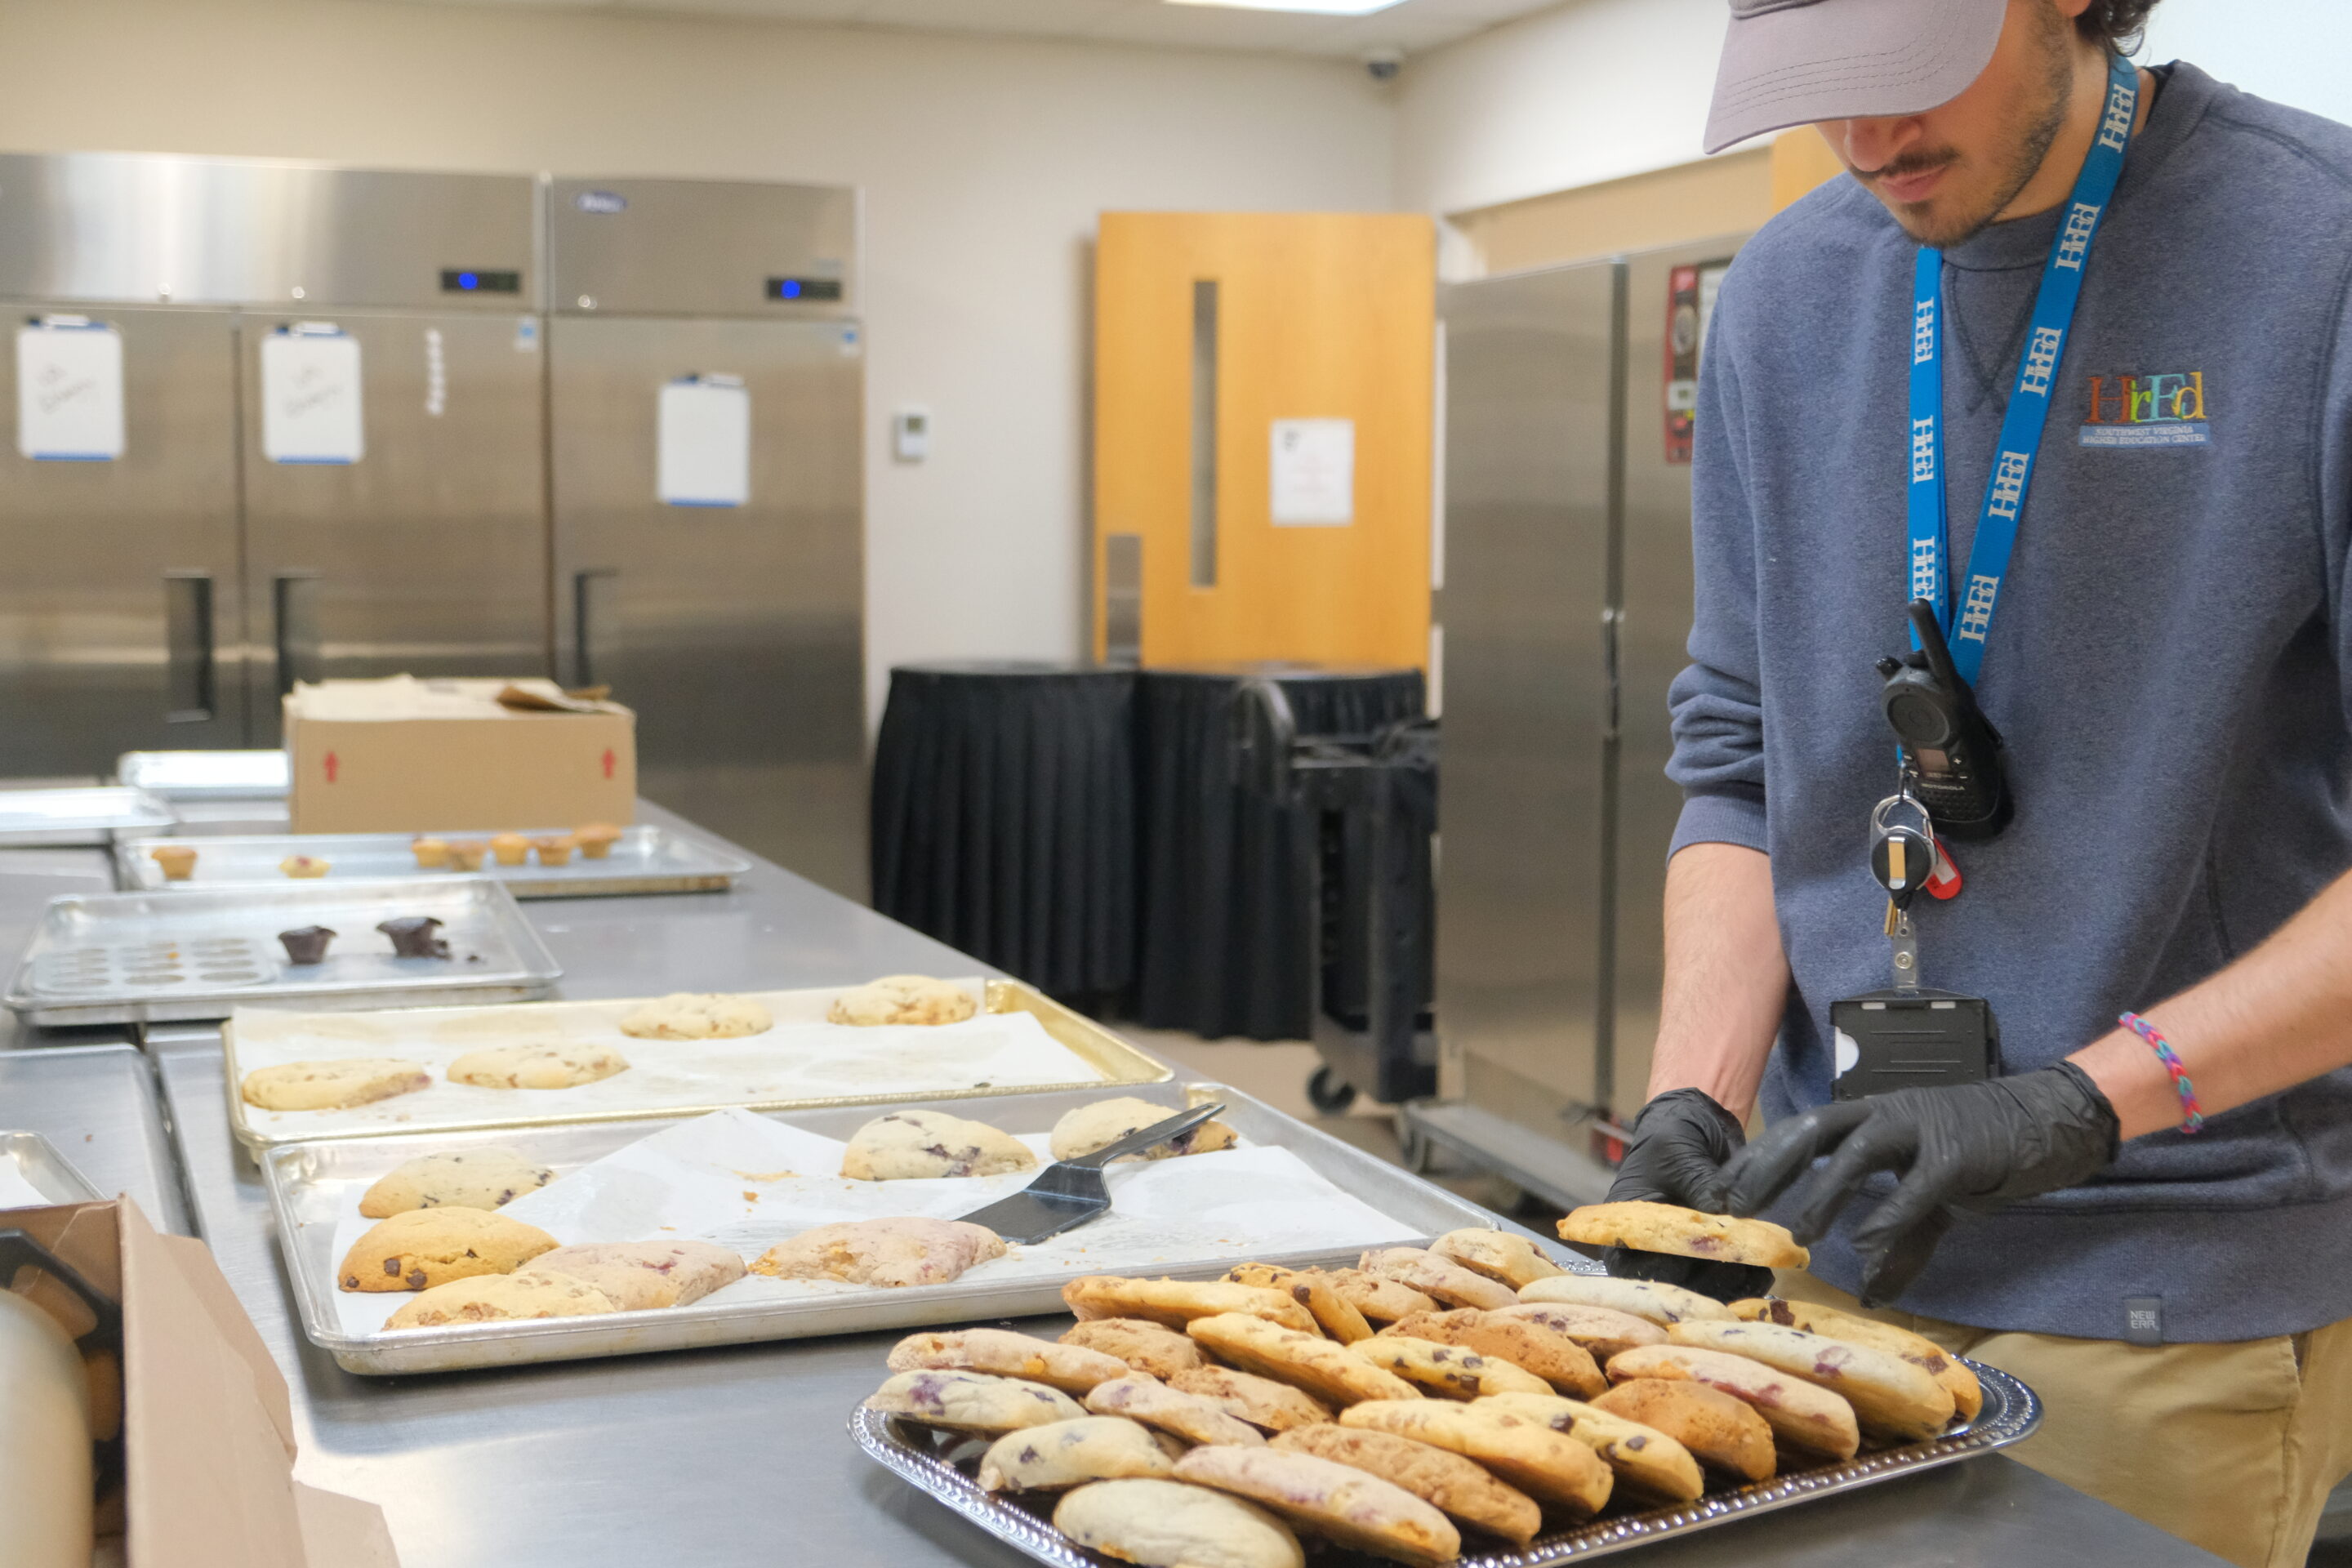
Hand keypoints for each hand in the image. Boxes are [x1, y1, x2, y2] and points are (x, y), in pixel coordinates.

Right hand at [1602, 1088, 1775, 1300]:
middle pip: (1675, 1287)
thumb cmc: (1672, 1136)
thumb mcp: (1679, 1153)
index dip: (1666, 1272)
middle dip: (1707, 1283)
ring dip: (1733, 1286)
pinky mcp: (1715, 1255)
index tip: (1697, 1259)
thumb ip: (1699, 1185)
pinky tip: (1766, 1270)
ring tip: (1759, 1270)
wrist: (1699, 1126)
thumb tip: (1726, 1216)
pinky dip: (1748, 1281)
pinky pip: (1729, 1280)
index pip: (1637, 1268)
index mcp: (1628, 1229)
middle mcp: (1653, 1251)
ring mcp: (1686, 1256)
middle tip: (1738, 1267)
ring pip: (1705, 1290)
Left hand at [1720, 1063, 2119, 1305]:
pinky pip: (1917, 1186)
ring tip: (1798, 1234)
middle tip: (1734, 1207)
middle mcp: (1887, 1114)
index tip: (1721, 1192)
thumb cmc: (1983, 1155)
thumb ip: (1899, 1243)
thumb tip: (1871, 1296)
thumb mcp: (1931, 1202)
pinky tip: (1865, 1244)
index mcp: (1871, 1118)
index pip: (1801, 1132)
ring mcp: (1923, 1128)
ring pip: (1858, 1151)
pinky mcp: (1960, 1152)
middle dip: (1770, 1167)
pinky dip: (1889, 1214)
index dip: (1760, 1160)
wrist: (2050, 1123)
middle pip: (1813, 1130)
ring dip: (1823, 1192)